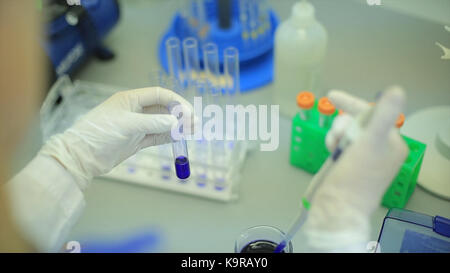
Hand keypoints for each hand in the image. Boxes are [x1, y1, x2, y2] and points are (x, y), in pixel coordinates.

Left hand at [40, 87, 192, 190]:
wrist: (83, 157)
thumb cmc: (99, 134)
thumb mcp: (127, 125)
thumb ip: (153, 123)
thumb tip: (175, 122)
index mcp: (131, 99)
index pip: (159, 95)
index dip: (176, 102)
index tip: (188, 112)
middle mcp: (136, 110)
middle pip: (164, 108)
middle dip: (180, 114)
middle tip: (194, 123)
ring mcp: (137, 126)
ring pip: (163, 123)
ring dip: (178, 126)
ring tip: (192, 131)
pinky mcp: (137, 141)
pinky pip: (158, 136)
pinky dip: (170, 136)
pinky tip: (180, 138)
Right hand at [303, 87, 408, 250]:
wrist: (338, 208)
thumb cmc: (355, 177)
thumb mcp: (370, 143)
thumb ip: (383, 116)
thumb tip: (397, 90)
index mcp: (392, 144)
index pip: (373, 114)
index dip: (351, 103)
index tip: (330, 96)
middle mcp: (381, 150)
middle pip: (358, 123)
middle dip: (342, 126)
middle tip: (336, 138)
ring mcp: (365, 159)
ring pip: (347, 133)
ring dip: (336, 135)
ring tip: (331, 148)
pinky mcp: (350, 166)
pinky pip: (341, 145)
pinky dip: (333, 144)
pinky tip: (329, 152)